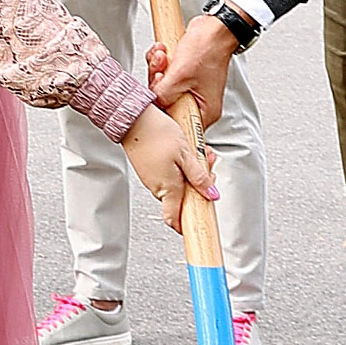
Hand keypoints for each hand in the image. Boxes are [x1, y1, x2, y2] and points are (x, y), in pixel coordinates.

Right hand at [120, 104, 218, 234]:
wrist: (133, 118)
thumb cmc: (157, 133)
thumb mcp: (186, 154)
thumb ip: (199, 176)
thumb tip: (212, 194)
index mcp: (167, 188)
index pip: (174, 219)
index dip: (185, 226)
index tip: (197, 225)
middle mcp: (157, 187)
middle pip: (181, 198)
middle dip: (198, 185)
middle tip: (208, 166)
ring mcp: (151, 178)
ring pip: (176, 183)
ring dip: (190, 172)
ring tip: (198, 152)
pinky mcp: (148, 167)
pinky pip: (167, 173)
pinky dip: (179, 165)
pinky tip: (184, 150)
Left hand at [151, 10, 239, 129]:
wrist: (214, 27)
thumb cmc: (207, 49)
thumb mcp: (180, 75)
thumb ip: (163, 94)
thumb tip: (152, 102)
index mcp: (204, 110)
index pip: (178, 125)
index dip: (162, 113)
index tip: (156, 99)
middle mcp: (198, 102)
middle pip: (166, 105)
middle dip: (158, 84)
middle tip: (160, 73)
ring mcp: (191, 89)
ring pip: (162, 88)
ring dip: (157, 69)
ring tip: (163, 57)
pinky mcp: (183, 77)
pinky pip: (164, 76)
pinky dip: (160, 63)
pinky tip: (163, 53)